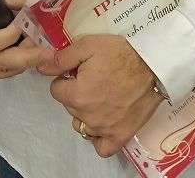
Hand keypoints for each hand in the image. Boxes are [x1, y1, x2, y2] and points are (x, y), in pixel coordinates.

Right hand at [0, 0, 40, 79]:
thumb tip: (37, 5)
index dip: (11, 36)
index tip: (24, 25)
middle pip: (3, 60)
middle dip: (28, 57)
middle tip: (48, 53)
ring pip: (7, 68)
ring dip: (26, 59)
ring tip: (38, 46)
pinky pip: (5, 74)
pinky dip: (19, 66)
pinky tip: (26, 54)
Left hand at [37, 34, 162, 156]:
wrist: (153, 66)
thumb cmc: (120, 54)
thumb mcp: (87, 47)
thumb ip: (62, 59)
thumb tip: (41, 67)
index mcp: (78, 94)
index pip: (56, 90)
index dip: (64, 78)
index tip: (77, 72)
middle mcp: (89, 115)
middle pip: (68, 106)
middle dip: (74, 93)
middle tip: (92, 79)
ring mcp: (105, 129)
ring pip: (81, 125)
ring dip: (84, 113)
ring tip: (99, 97)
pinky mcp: (121, 136)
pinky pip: (101, 147)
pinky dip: (98, 137)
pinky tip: (102, 121)